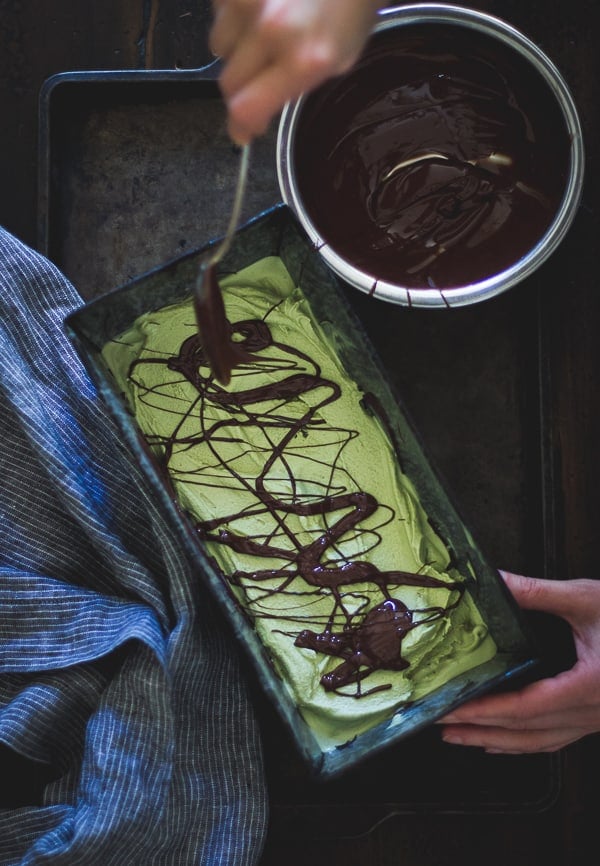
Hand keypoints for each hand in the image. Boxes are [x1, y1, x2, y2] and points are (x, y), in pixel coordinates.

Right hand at [210, 0, 381, 142]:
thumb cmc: (351, 7)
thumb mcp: (339, 59)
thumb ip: (296, 88)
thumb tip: (254, 117)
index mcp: (303, 59)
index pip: (246, 108)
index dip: (240, 125)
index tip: (242, 131)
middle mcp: (272, 29)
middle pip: (229, 81)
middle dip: (241, 86)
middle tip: (259, 76)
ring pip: (219, 45)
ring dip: (237, 44)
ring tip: (265, 29)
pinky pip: (219, 11)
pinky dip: (235, 14)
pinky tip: (262, 7)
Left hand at [439, 571, 599, 752]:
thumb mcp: (590, 600)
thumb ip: (539, 593)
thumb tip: (496, 581)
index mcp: (590, 687)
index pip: (526, 706)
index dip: (485, 712)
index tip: (452, 710)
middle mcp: (594, 712)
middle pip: (528, 732)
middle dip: (481, 731)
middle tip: (441, 727)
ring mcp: (599, 720)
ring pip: (543, 743)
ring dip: (499, 742)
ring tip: (462, 737)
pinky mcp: (599, 717)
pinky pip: (559, 739)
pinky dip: (527, 742)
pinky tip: (508, 740)